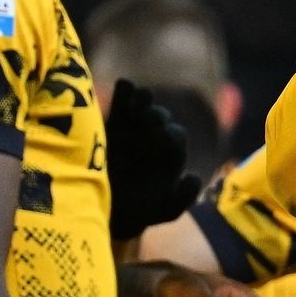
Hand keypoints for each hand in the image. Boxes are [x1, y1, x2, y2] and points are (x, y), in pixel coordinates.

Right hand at [106, 79, 202, 239]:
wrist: (101, 210)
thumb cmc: (136, 213)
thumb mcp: (161, 210)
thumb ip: (181, 199)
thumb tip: (194, 177)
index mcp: (169, 157)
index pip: (174, 140)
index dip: (170, 137)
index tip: (163, 136)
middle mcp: (154, 140)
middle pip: (159, 122)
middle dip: (156, 118)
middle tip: (149, 119)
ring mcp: (134, 130)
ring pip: (143, 110)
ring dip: (143, 102)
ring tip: (140, 97)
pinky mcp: (112, 125)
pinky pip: (121, 105)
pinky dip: (124, 94)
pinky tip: (125, 84)